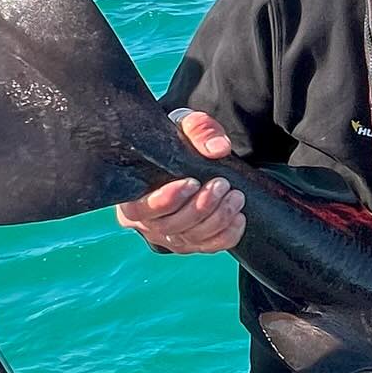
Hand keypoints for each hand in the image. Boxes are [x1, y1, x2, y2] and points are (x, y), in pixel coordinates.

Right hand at [115, 109, 245, 253]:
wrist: (195, 156)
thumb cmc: (181, 140)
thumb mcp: (186, 125)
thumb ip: (200, 130)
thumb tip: (218, 148)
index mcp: (132, 195)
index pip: (140, 210)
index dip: (165, 201)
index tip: (191, 182)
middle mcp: (147, 222)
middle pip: (170, 227)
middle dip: (200, 207)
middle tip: (221, 184)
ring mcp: (170, 236)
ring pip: (192, 238)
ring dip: (218, 218)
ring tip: (236, 196)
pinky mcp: (193, 243)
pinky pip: (210, 247)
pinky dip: (227, 236)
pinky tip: (239, 217)